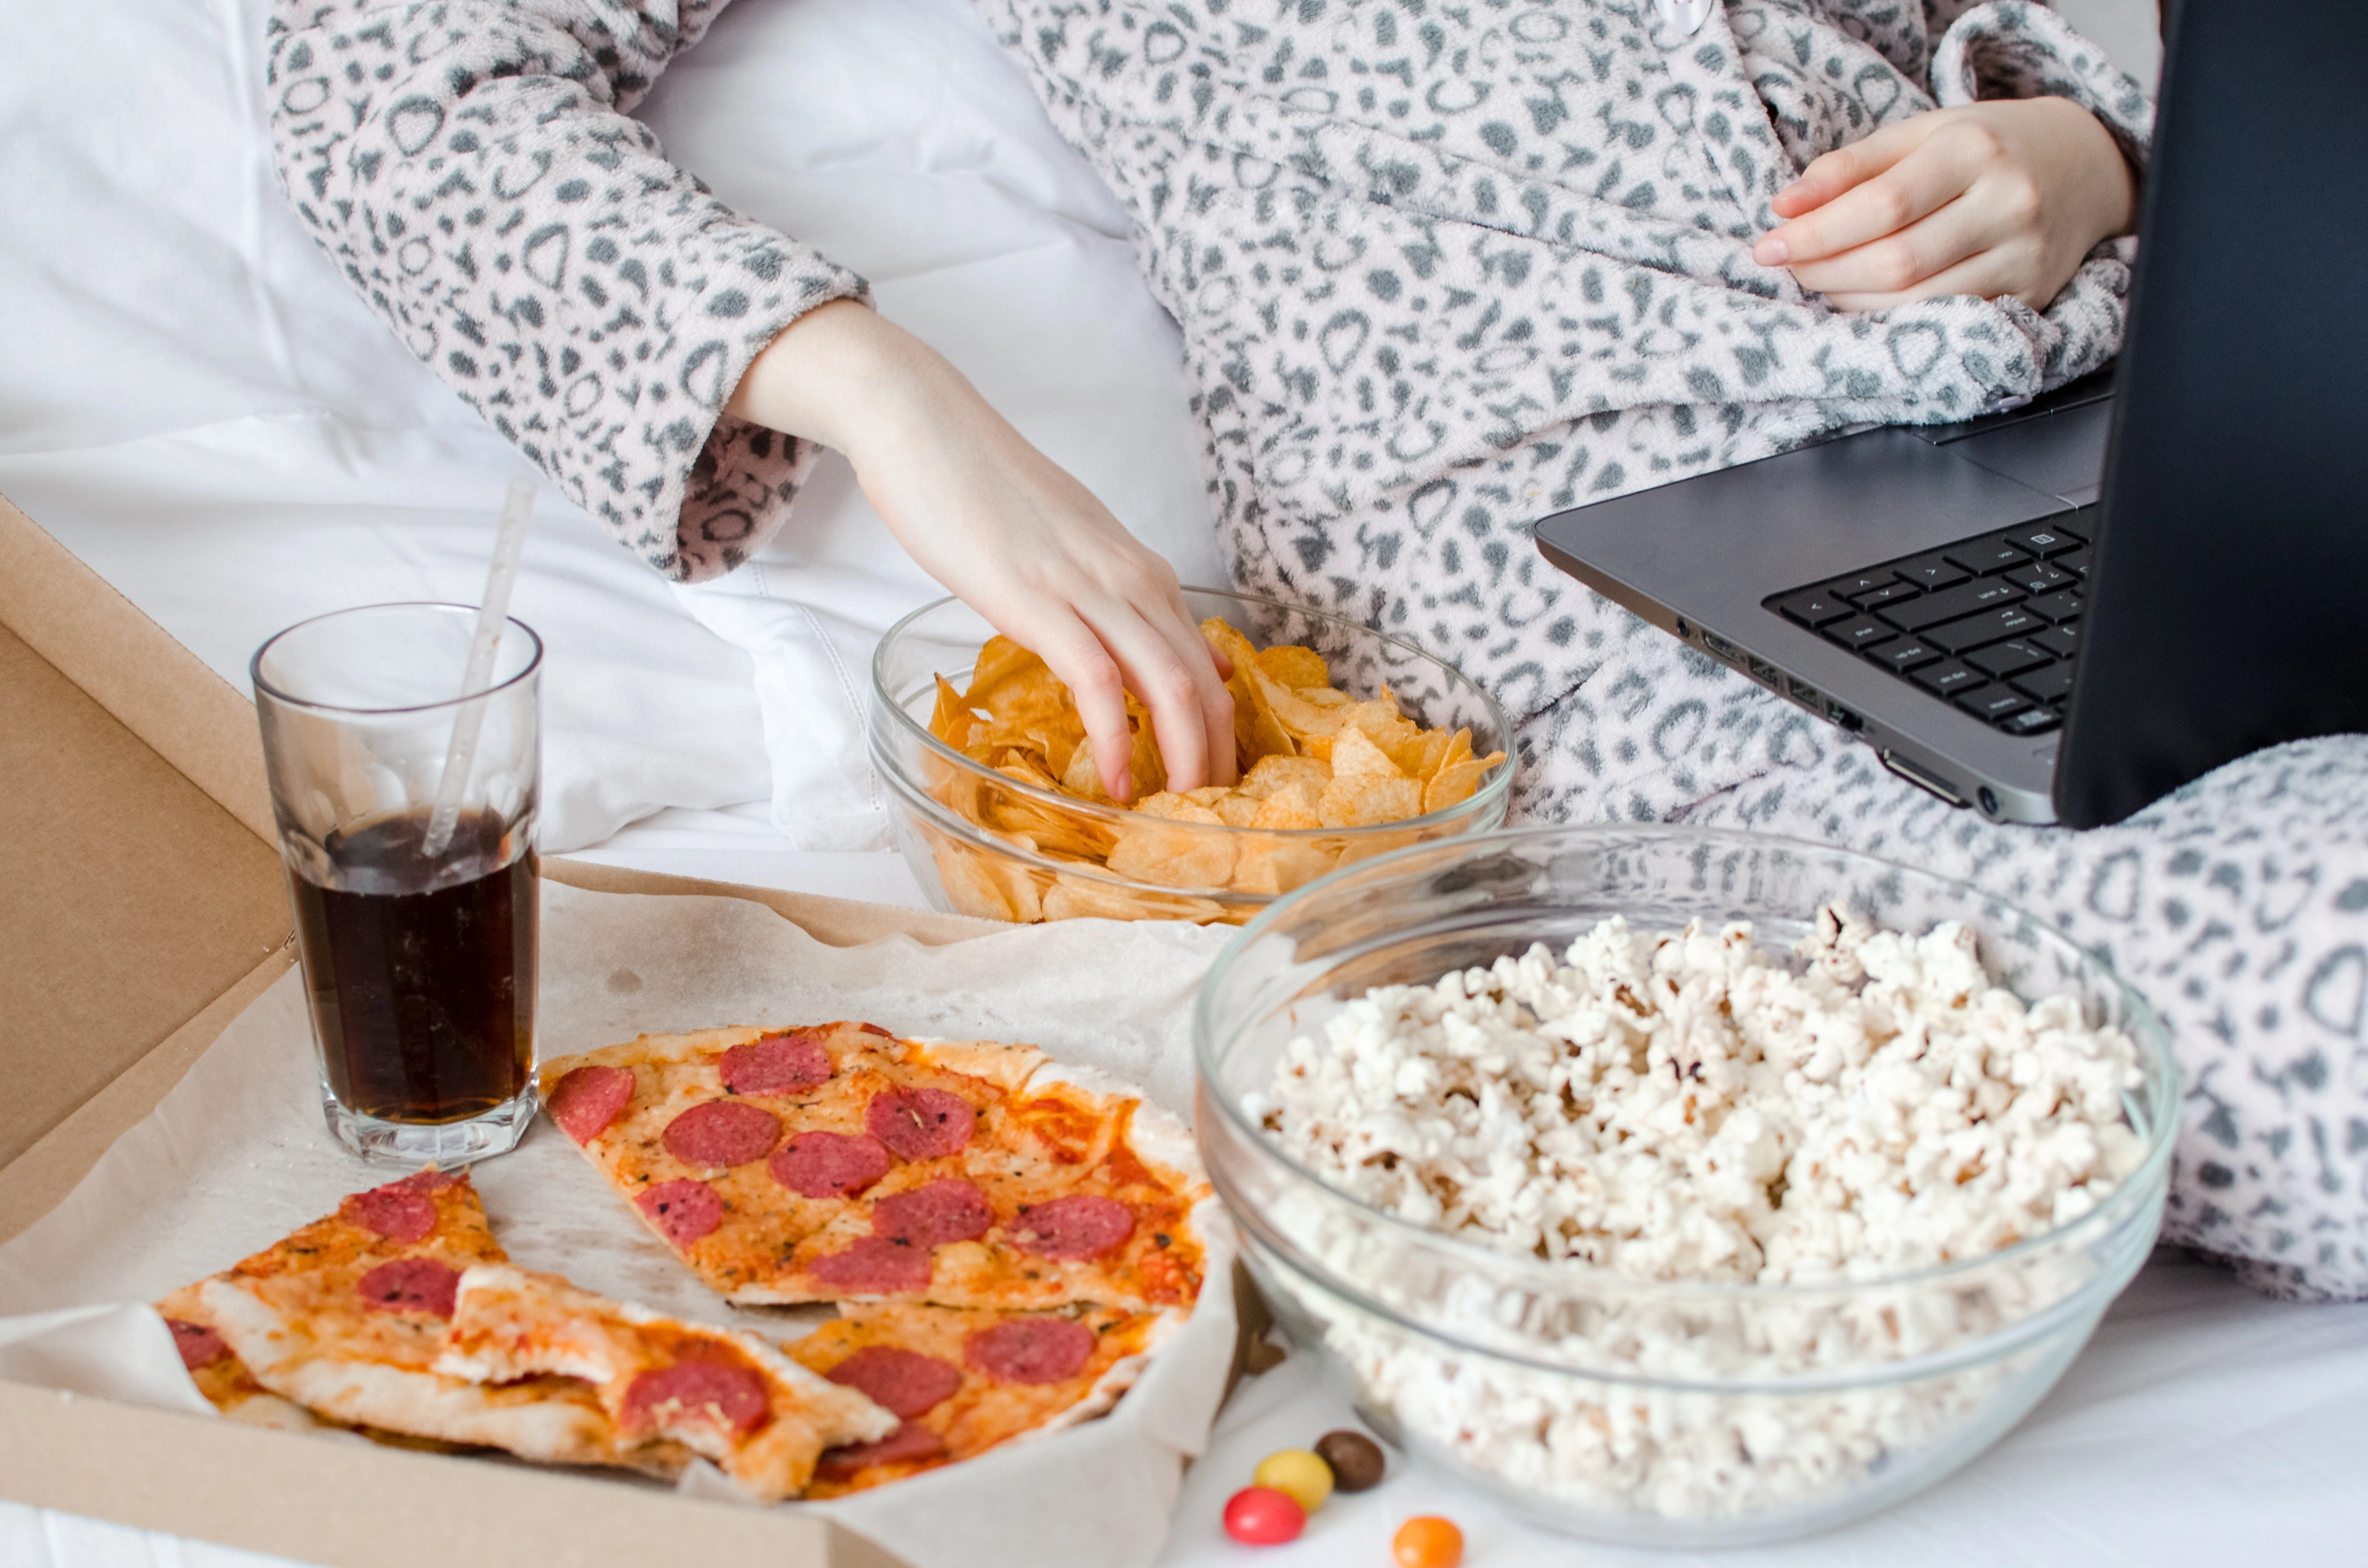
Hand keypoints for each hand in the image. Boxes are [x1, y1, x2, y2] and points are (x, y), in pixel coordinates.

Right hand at [727, 300, 1234, 799]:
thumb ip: (1111, 597)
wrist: (923, 423)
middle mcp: (1133, 580)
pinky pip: (1098, 682)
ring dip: (1182, 759)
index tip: (1210, 783)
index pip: (1208, 664)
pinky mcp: (1038, 600)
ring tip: (1176, 814)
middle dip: (1215, 758)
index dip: (1218, 732)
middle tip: (1209, 819)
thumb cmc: (983, 487)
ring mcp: (1088, 589)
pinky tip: (1114, 781)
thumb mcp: (1069, 547)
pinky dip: (1116, 738)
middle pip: (1204, 684)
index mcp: (1142, 572)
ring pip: (1169, 685)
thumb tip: (1149, 648)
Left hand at [1752, 98, 2136, 312]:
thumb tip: (1783, 207)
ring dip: (1851, 301)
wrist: (2082, 165)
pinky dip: (1890, 318)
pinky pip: (1943, 321)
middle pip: (1896, 262)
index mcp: (1975, 150)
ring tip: (1825, 280)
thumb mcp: (1919, 134)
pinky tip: (1866, 300)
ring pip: (1916, 301)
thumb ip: (1849, 167)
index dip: (1817, 234)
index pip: (1882, 205)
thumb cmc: (1985, 146)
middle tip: (1793, 266)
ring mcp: (2023, 256)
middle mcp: (2007, 203)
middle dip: (1826, 272)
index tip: (1770, 246)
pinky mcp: (2029, 295)